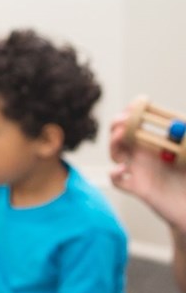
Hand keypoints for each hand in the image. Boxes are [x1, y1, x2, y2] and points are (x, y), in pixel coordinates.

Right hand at [109, 106, 185, 231]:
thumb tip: (181, 122)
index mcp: (157, 143)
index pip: (138, 122)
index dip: (134, 111)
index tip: (138, 103)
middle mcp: (145, 155)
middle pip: (121, 134)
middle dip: (118, 124)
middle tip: (124, 120)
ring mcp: (139, 171)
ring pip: (115, 153)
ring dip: (113, 143)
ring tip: (121, 136)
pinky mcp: (138, 188)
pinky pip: (117, 180)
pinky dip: (114, 174)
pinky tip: (122, 169)